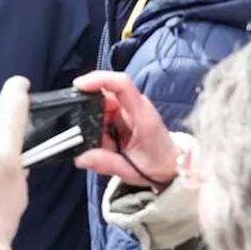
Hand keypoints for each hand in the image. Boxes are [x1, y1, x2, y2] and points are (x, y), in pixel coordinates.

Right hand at [71, 71, 179, 186]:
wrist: (171, 166)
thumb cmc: (158, 165)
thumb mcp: (131, 170)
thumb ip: (105, 163)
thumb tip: (79, 157)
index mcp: (142, 115)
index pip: (121, 85)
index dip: (99, 79)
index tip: (79, 85)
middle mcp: (135, 108)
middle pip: (105, 94)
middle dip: (89, 111)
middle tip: (86, 135)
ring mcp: (128, 111)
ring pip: (100, 106)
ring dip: (93, 124)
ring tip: (104, 147)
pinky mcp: (123, 116)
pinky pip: (102, 115)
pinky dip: (97, 129)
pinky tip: (106, 145)